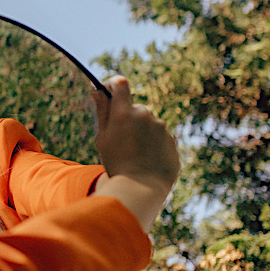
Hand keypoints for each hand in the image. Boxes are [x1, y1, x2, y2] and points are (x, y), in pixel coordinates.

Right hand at [91, 76, 179, 231]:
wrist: (142, 187)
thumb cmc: (117, 162)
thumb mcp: (103, 137)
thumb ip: (102, 111)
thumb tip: (97, 90)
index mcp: (124, 112)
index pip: (120, 83)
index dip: (114, 86)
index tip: (109, 93)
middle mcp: (145, 114)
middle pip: (134, 108)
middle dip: (127, 118)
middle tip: (121, 141)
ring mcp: (161, 127)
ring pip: (148, 124)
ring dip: (141, 133)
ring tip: (135, 155)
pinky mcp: (172, 140)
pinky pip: (160, 137)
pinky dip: (153, 144)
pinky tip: (146, 160)